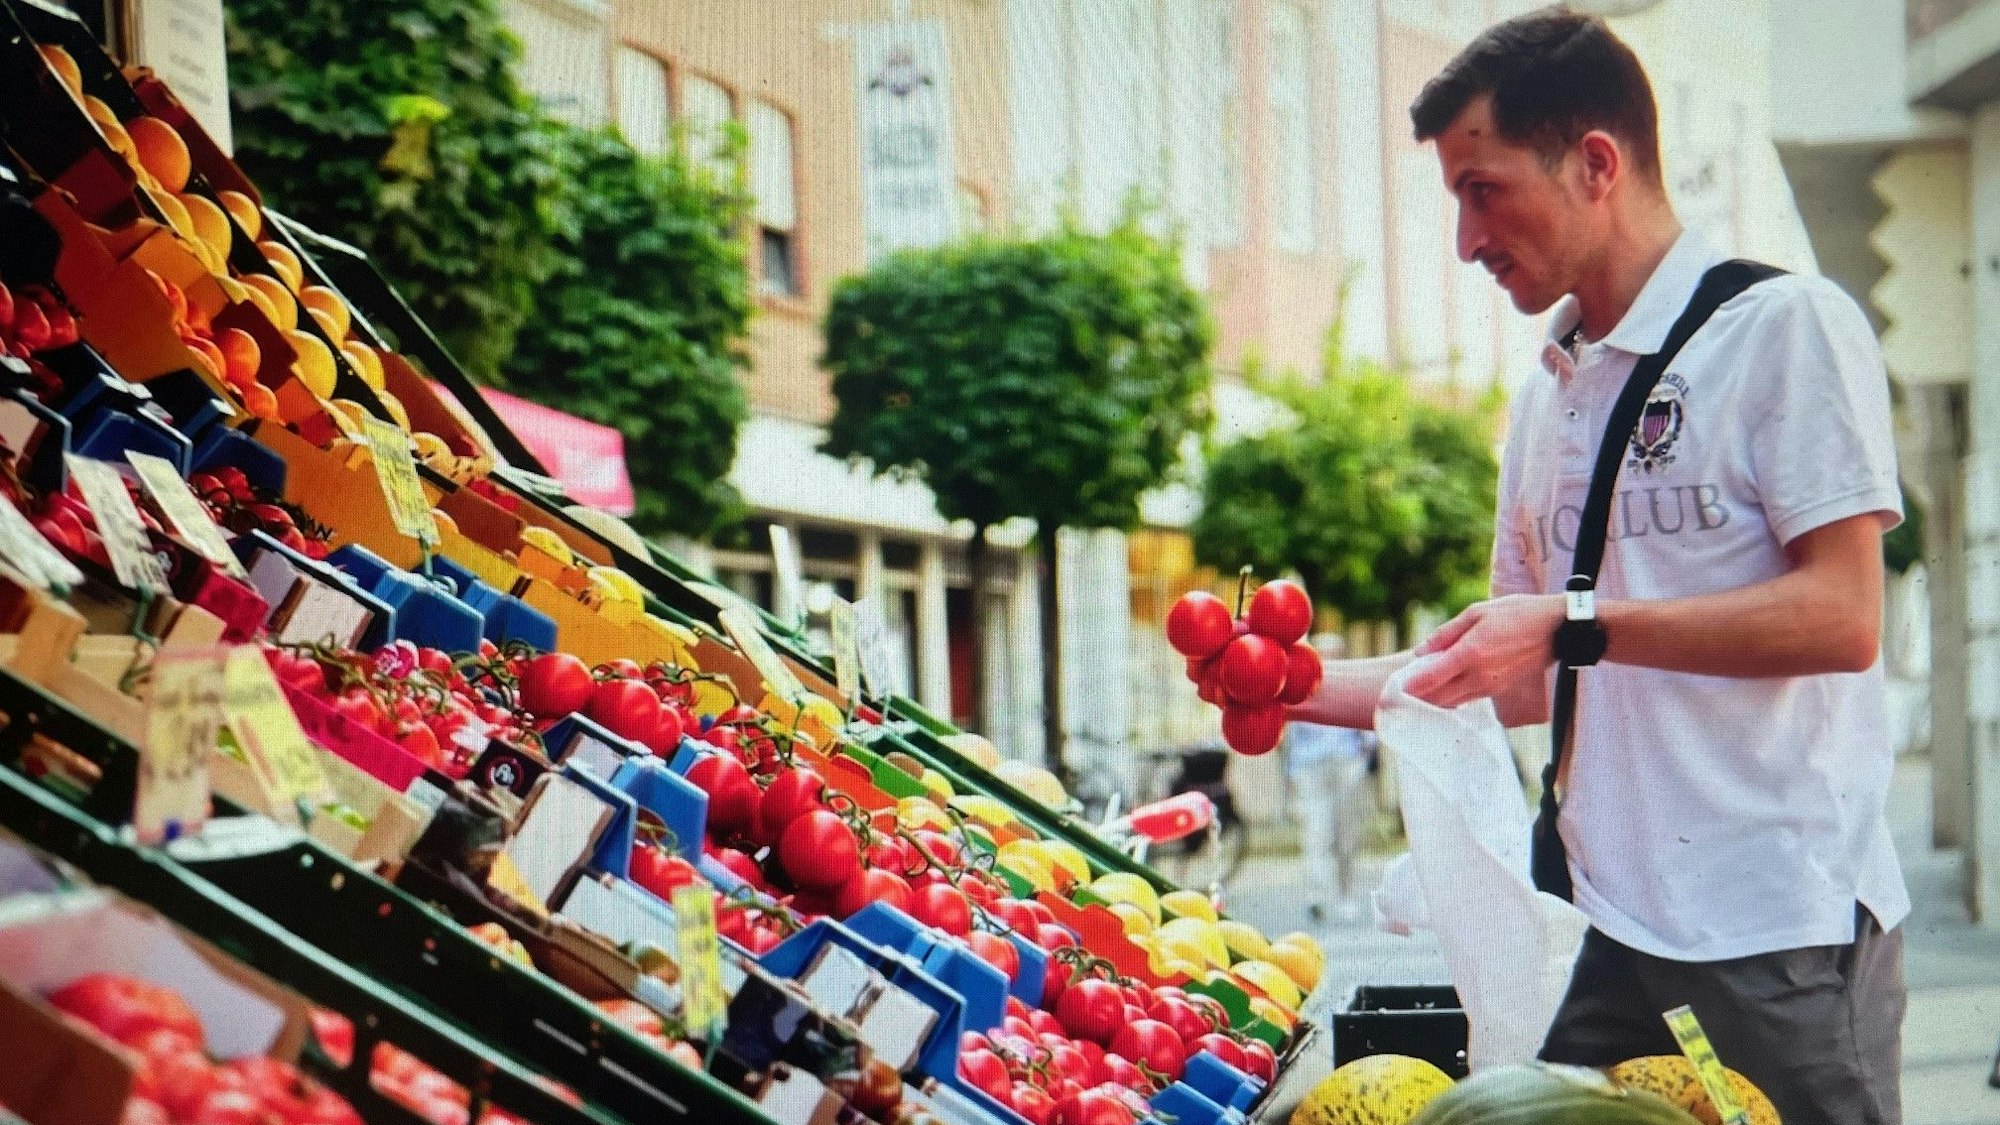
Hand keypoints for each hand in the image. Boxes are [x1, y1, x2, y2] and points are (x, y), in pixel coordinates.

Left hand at [1404, 594, 1563, 708]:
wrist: (1557, 630)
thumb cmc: (1517, 614)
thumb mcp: (1478, 612)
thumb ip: (1446, 633)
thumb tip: (1420, 651)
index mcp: (1470, 654)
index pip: (1430, 677)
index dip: (1408, 685)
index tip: (1392, 687)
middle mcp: (1479, 676)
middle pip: (1438, 696)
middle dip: (1416, 697)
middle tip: (1396, 694)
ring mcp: (1490, 687)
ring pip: (1453, 701)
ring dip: (1433, 699)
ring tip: (1414, 693)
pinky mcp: (1499, 691)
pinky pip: (1468, 698)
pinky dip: (1451, 697)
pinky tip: (1442, 689)